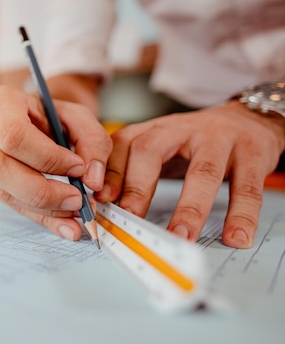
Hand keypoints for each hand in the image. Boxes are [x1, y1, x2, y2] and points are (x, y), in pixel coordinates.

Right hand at [0, 86, 111, 240]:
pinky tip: (63, 221)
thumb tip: (91, 180)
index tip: (77, 168)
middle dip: (42, 190)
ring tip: (74, 212)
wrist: (29, 118)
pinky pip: (7, 202)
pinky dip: (38, 214)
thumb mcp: (78, 116)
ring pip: (0, 190)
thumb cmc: (51, 114)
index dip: (46, 157)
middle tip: (77, 200)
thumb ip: (93, 142)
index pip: (13, 135)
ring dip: (42, 207)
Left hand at [96, 101, 284, 247]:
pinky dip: (241, 214)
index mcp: (154, 129)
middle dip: (138, 187)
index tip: (100, 199)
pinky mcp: (252, 152)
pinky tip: (236, 236)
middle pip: (151, 151)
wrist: (248, 118)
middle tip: (131, 219)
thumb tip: (107, 208)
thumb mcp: (160, 145)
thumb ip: (134, 170)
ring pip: (202, 172)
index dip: (110, 171)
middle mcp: (181, 129)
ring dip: (190, 208)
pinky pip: (246, 186)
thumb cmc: (195, 141)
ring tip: (181, 236)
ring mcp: (218, 139)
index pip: (122, 144)